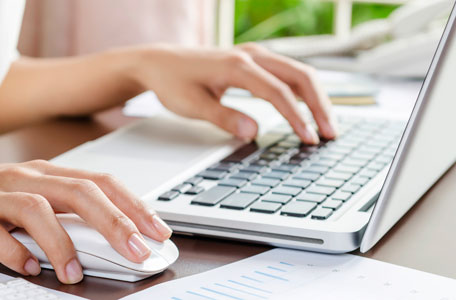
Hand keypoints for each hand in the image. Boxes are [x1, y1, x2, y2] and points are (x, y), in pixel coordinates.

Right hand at [0, 158, 171, 283]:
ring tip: (75, 272)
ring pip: (38, 210)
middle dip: (115, 222)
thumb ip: (62, 210)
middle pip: (80, 192)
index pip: (100, 182)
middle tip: (138, 251)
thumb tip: (109, 234)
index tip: (157, 230)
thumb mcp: (25, 194)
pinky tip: (30, 268)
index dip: (133, 205)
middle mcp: (24, 179)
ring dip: (63, 243)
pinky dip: (16, 253)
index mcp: (44, 173)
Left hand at [134, 43, 337, 143]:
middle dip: (319, 106)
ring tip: (327, 126)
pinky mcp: (253, 60)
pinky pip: (287, 73)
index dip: (296, 117)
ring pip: (298, 72)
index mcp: (237, 65)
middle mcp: (251, 55)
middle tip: (331, 134)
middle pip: (300, 76)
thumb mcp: (192, 105)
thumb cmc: (172, 82)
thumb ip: (223, 117)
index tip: (309, 139)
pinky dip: (303, 91)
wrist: (158, 63)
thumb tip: (253, 132)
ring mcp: (254, 55)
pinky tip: (309, 109)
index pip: (278, 91)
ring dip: (316, 98)